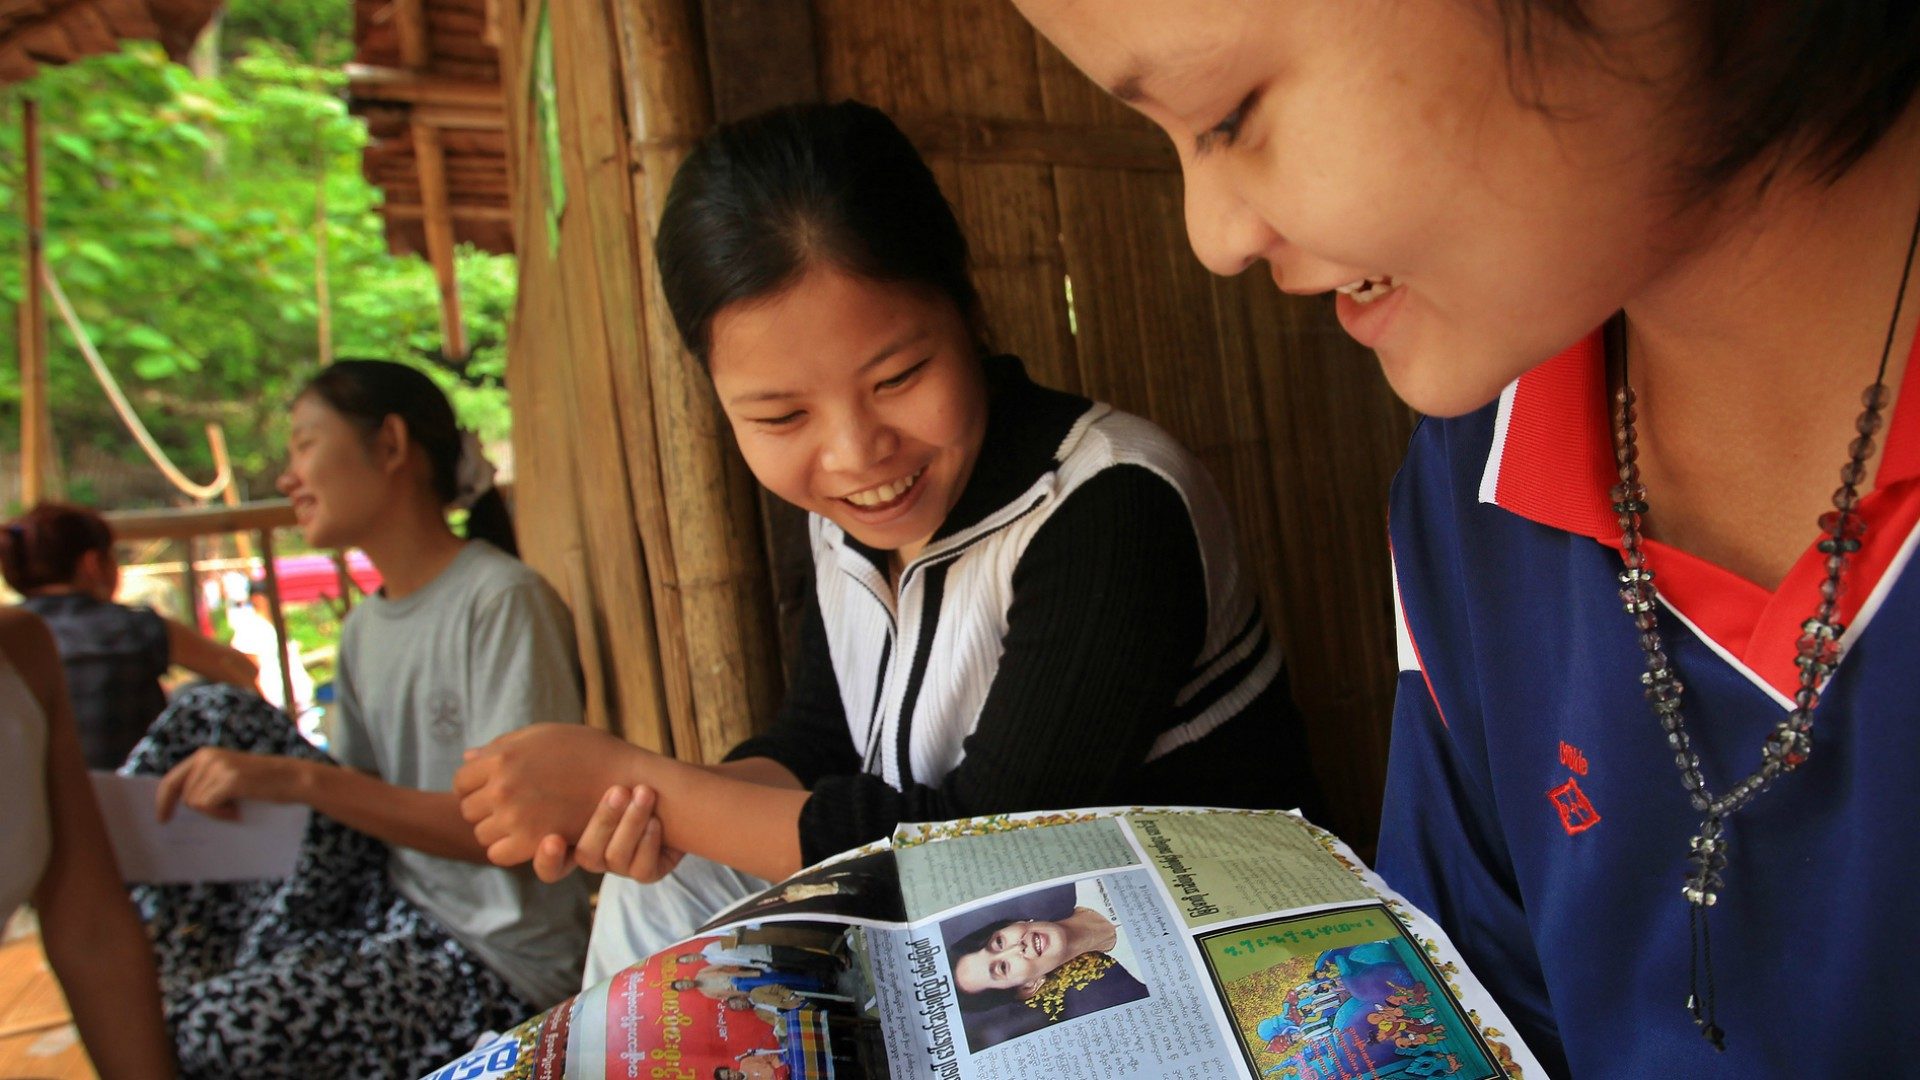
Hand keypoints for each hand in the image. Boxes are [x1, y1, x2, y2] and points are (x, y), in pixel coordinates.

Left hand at [155, 748, 306, 822]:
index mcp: (206, 754)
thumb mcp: (230, 776)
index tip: (161, 818)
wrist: (295, 779)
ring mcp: (218, 768)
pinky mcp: (229, 780)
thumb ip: (207, 783)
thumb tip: (179, 806)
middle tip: (189, 821)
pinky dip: (220, 814)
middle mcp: (208, 757)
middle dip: (191, 810)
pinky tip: (237, 813)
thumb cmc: (264, 783)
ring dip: (213, 812)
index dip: (162, 800)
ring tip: (235, 809)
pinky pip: (206, 806)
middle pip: (181, 794)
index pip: (172, 779)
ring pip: (194, 803)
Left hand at [454, 724, 648, 866]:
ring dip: (497, 830)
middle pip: (469, 809)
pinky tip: (528, 837)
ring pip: (482, 833)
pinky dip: (509, 849)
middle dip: (485, 808)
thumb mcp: (542, 736)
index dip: (475, 786)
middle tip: (512, 805)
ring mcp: (515, 815)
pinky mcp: (532, 841)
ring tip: (523, 820)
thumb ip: (501, 746)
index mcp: (502, 757)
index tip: (494, 788)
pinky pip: (499, 853)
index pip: (461, 780)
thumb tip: (466, 757)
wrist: (626, 779)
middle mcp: (503, 786)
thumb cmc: (586, 752)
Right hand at [531, 784, 685, 883]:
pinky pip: (642, 869)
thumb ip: (567, 772)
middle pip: (587, 856)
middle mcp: (594, 856)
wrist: (667, 791)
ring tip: (645, 792)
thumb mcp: (591, 773)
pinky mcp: (646, 872)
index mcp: (571, 836)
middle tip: (618, 791)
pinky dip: (649, 841)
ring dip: (632, 822)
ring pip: (616, 858)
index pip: (549, 864)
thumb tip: (531, 746)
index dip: (548, 858)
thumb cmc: (620, 775)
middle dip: (604, 821)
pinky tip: (656, 821)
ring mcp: (619, 867)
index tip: (554, 838)